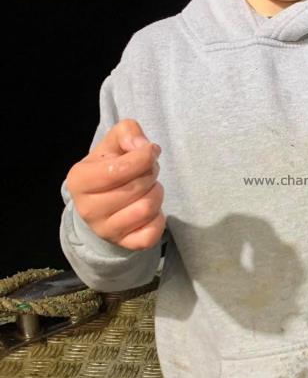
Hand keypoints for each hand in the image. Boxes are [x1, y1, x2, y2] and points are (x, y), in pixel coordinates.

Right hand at [65, 119, 165, 249]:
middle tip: (148, 171)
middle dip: (150, 174)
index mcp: (79, 180)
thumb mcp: (113, 142)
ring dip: (156, 193)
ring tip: (149, 187)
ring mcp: (105, 230)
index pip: (117, 170)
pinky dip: (159, 218)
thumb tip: (142, 147)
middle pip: (136, 188)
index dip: (143, 158)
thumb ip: (127, 133)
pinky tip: (150, 209)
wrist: (103, 203)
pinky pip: (151, 233)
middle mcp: (87, 209)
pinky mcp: (124, 244)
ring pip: (146, 209)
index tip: (150, 151)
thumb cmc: (109, 168)